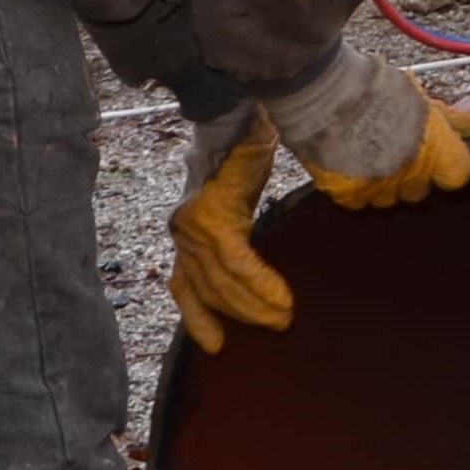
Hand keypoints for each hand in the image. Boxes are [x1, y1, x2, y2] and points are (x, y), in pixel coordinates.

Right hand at [168, 108, 292, 352]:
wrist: (221, 126)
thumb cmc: (249, 139)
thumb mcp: (260, 147)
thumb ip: (269, 156)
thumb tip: (287, 158)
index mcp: (209, 212)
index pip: (234, 260)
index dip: (259, 285)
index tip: (288, 304)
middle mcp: (188, 231)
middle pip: (220, 282)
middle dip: (253, 307)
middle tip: (286, 323)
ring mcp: (182, 241)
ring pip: (202, 290)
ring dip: (233, 314)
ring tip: (268, 328)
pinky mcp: (184, 248)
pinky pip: (184, 289)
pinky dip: (196, 316)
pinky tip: (213, 343)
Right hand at [263, 46, 469, 210]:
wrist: (324, 90)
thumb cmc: (376, 88)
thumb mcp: (422, 98)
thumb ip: (456, 120)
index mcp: (436, 151)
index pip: (458, 177)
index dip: (448, 167)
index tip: (439, 158)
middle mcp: (412, 175)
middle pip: (421, 192)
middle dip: (413, 175)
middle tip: (396, 149)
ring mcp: (379, 188)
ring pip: (390, 200)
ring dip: (385, 185)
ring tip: (370, 154)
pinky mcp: (347, 195)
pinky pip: (360, 203)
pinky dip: (357, 190)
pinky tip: (351, 165)